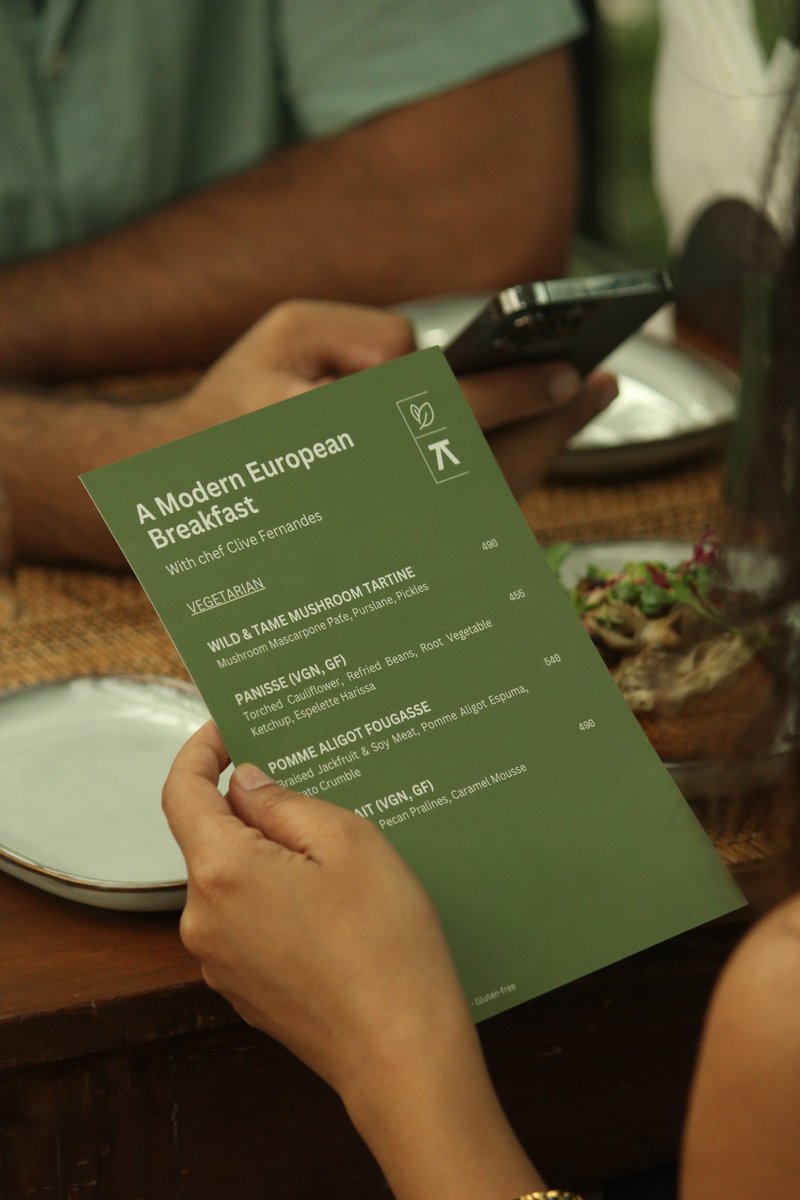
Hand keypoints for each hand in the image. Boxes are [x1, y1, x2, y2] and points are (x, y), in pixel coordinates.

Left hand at [162, 722, 542, 1199]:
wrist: (401, 1053)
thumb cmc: (384, 943)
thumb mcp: (347, 841)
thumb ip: (283, 802)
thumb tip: (245, 784)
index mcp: (221, 871)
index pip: (181, 792)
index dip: (198, 752)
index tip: (224, 730)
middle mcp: (203, 919)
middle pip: (210, 838)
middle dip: (249, 807)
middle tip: (309, 786)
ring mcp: (219, 960)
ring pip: (233, 880)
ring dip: (269, 855)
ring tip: (334, 852)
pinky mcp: (243, 988)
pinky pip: (248, 920)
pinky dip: (276, 896)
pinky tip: (330, 902)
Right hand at [181, 299, 616, 493]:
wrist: (194, 475)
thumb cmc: (241, 394)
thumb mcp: (287, 331)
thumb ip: (364, 332)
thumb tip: (428, 364)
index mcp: (345, 438)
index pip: (447, 415)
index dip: (515, 395)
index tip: (569, 374)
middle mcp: (375, 493)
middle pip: (486, 468)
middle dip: (551, 427)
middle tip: (598, 384)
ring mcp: (388, 522)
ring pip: (483, 497)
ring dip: (541, 450)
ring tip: (580, 400)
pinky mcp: (393, 535)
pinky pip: (465, 509)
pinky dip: (509, 470)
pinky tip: (538, 434)